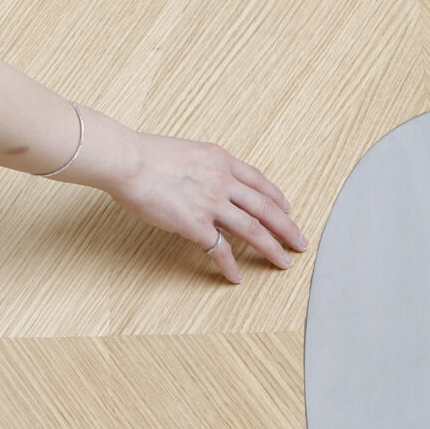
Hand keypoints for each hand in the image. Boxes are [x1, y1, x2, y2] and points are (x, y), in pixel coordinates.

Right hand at [96, 128, 308, 283]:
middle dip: (288, 228)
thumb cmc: (146, 155)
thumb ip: (202, 165)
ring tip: (284, 263)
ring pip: (253, 229)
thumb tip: (204, 177)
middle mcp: (223, 181)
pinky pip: (220, 250)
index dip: (277, 197)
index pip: (258, 181)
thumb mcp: (186, 151)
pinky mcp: (196, 225)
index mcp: (220, 160)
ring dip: (272, 248)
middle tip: (301, 242)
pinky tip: (236, 277)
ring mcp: (212, 204)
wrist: (128, 161)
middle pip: (266, 208)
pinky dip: (230, 266)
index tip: (288, 208)